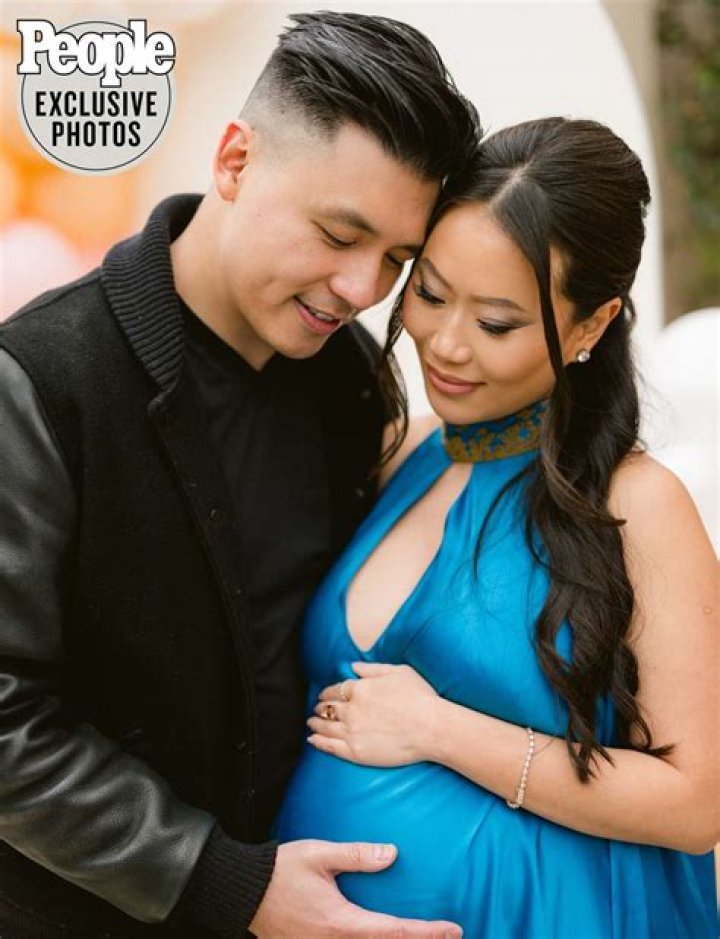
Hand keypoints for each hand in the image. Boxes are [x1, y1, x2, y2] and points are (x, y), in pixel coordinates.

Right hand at [248, 839, 461, 937]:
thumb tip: (392, 854)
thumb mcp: (320, 855)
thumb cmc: (280, 870)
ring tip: (418, 936)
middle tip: (447, 936)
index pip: (393, 931)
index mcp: (341, 922)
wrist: (242, 890)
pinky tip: (375, 935)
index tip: (453, 929)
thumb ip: (357, 855)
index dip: (426, 932)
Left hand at [308, 662, 439, 766]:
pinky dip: (318, 742)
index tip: (324, 695)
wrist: (432, 728)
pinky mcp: (355, 752)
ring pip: (324, 726)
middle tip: (317, 709)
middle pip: (327, 708)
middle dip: (320, 707)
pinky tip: (313, 739)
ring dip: (315, 723)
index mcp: (360, 689)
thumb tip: (353, 666)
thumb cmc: (421, 698)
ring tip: (311, 723)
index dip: (327, 693)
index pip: (335, 690)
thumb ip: (372, 669)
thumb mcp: (398, 672)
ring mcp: (351, 731)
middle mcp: (351, 709)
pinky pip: (329, 746)